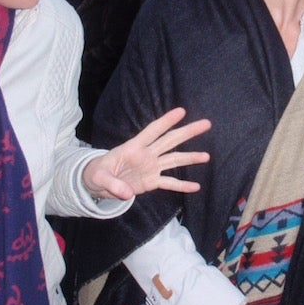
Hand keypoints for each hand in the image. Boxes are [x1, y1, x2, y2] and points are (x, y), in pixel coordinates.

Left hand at [83, 108, 209, 200]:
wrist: (98, 184)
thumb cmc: (97, 174)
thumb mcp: (98, 178)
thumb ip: (112, 183)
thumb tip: (127, 193)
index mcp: (133, 148)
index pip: (152, 131)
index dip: (166, 121)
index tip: (181, 111)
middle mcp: (146, 154)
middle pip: (170, 140)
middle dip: (187, 132)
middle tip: (206, 124)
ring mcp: (151, 167)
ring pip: (174, 160)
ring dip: (190, 158)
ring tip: (206, 156)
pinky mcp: (151, 181)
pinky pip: (169, 182)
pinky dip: (181, 185)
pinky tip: (196, 187)